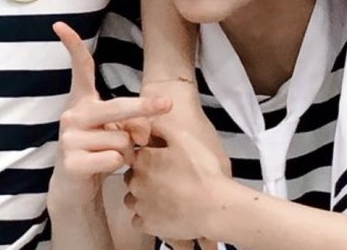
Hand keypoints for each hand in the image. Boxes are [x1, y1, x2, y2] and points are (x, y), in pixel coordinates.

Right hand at [49, 22, 171, 207]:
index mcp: (83, 101)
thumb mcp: (114, 130)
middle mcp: (72, 114)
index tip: (60, 24)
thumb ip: (128, 122)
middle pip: (118, 106)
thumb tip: (142, 133)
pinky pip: (113, 158)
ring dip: (125, 151)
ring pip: (122, 139)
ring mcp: (69, 138)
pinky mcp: (71, 161)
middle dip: (145, 108)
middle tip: (167, 104)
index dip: (72, 46)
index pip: (80, 69)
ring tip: (108, 156)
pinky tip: (101, 168)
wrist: (74, 188)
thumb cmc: (98, 150)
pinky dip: (116, 166)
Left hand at [124, 121, 231, 242]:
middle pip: (132, 175)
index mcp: (144, 159)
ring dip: (143, 195)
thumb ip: (161, 127)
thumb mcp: (184, 138)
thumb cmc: (202, 171)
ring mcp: (140, 205)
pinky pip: (138, 219)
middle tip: (166, 176)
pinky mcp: (148, 225)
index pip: (134, 153)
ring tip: (165, 194)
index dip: (147, 155)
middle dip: (144, 175)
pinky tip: (162, 210)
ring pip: (132, 198)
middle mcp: (136, 182)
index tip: (159, 158)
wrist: (213, 207)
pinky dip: (147, 215)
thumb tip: (148, 122)